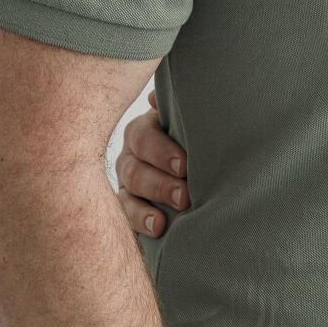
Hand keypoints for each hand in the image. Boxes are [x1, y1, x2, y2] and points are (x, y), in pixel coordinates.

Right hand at [115, 95, 190, 235]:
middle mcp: (132, 153)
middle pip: (135, 168)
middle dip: (160, 184)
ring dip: (151, 204)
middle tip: (185, 196)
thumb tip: (156, 98)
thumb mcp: (190, 122)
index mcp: (146, 128)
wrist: (199, 167)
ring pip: (130, 190)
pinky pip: (127, 213)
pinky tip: (157, 228)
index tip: (185, 167)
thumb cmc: (197, 138)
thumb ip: (179, 110)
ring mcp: (127, 180)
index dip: (162, 152)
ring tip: (166, 219)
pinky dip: (141, 220)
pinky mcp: (129, 203)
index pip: (144, 137)